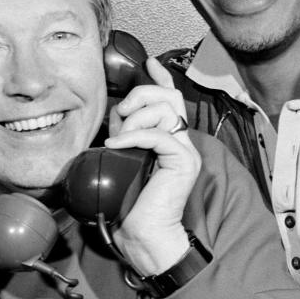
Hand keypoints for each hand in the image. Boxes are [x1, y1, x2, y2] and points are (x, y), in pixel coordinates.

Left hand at [106, 58, 197, 275]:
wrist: (143, 235)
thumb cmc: (129, 204)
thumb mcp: (122, 159)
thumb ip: (124, 135)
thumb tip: (114, 115)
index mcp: (170, 139)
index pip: (172, 99)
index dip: (160, 78)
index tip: (148, 63)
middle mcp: (182, 142)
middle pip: (169, 97)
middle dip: (140, 95)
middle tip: (120, 114)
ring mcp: (185, 151)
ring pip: (165, 111)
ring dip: (134, 120)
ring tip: (118, 139)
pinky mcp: (184, 162)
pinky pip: (159, 135)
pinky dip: (133, 137)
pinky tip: (115, 147)